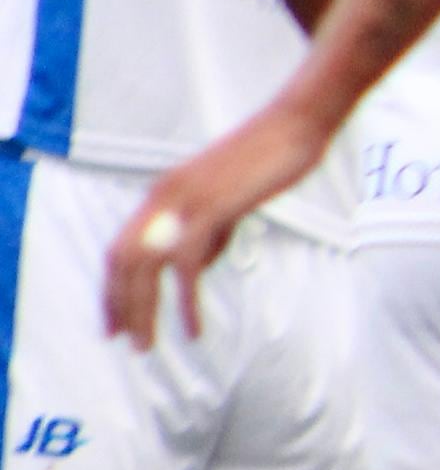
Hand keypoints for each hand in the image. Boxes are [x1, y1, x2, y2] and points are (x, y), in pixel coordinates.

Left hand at [102, 100, 335, 347]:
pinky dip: (185, 303)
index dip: (112, 288)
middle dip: (119, 306)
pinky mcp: (209, 208)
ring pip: (144, 268)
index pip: (120, 247)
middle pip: (122, 262)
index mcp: (164, 192)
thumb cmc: (274, 157)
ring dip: (142, 311)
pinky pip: (186, 267)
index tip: (115, 321)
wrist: (297, 124)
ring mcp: (183, 201)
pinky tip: (193, 328)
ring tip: (148, 345)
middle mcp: (163, 196)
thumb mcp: (232, 200)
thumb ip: (209, 232)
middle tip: (127, 343)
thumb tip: (192, 268)